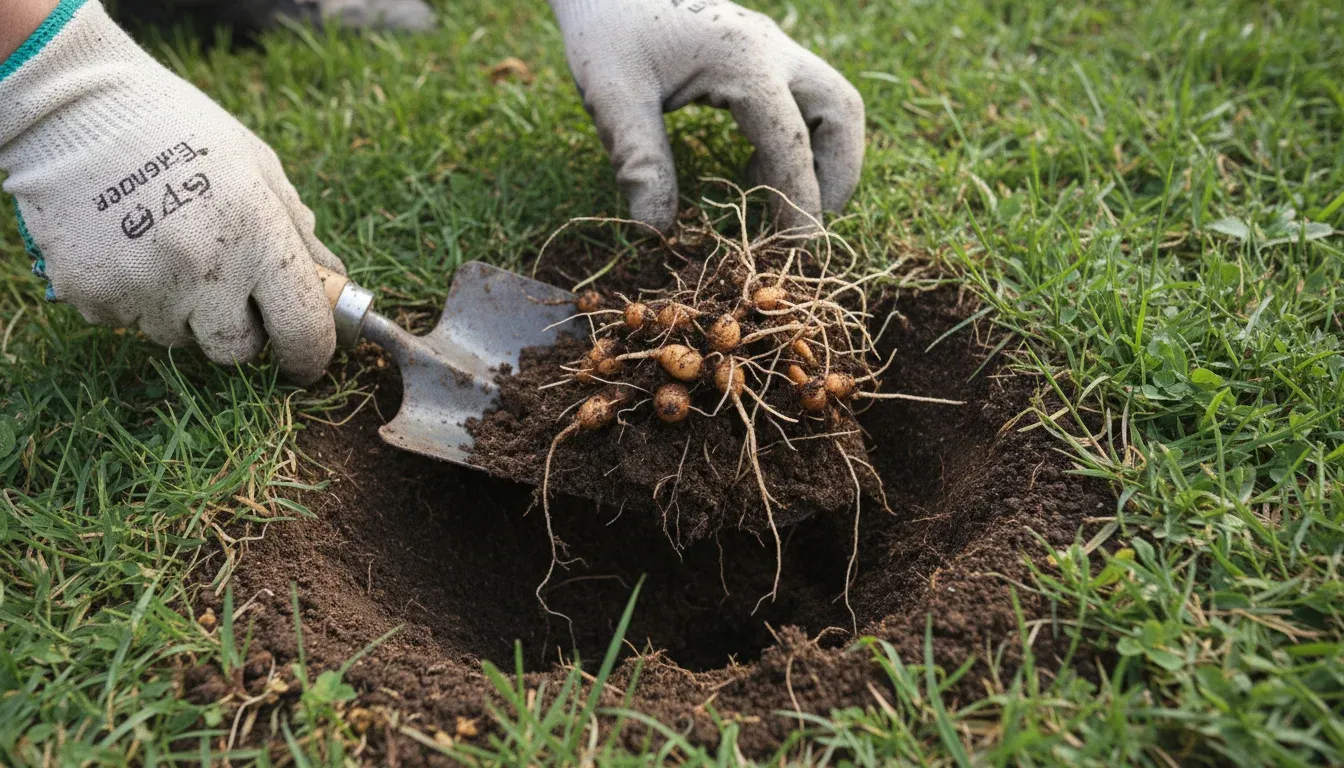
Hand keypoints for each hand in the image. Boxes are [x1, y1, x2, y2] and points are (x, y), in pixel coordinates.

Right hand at [0, 0, 343, 383]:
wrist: (75, 110)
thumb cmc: (181, 130)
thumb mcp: (258, 167)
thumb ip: (298, 232)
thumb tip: (331, 283)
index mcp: (258, 237)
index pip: (302, 331)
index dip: (309, 355)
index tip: (306, 358)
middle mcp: (205, 271)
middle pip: (237, 351)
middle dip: (240, 329)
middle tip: (225, 283)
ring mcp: (145, 289)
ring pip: (181, 336)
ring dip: (184, 308)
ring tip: (166, 244)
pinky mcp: (94, 297)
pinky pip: (130, 321)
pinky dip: (136, 295)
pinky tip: (128, 245)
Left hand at [550, 0, 864, 231]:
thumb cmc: (607, 32)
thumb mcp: (613, 95)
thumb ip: (638, 159)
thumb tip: (656, 233)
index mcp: (743, 60)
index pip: (790, 141)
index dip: (798, 202)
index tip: (793, 253)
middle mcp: (773, 49)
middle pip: (842, 113)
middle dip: (838, 176)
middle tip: (808, 227)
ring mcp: (774, 47)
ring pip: (834, 104)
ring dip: (827, 158)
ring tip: (786, 205)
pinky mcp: (764, 54)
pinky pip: (806, 100)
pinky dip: (802, 140)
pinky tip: (755, 168)